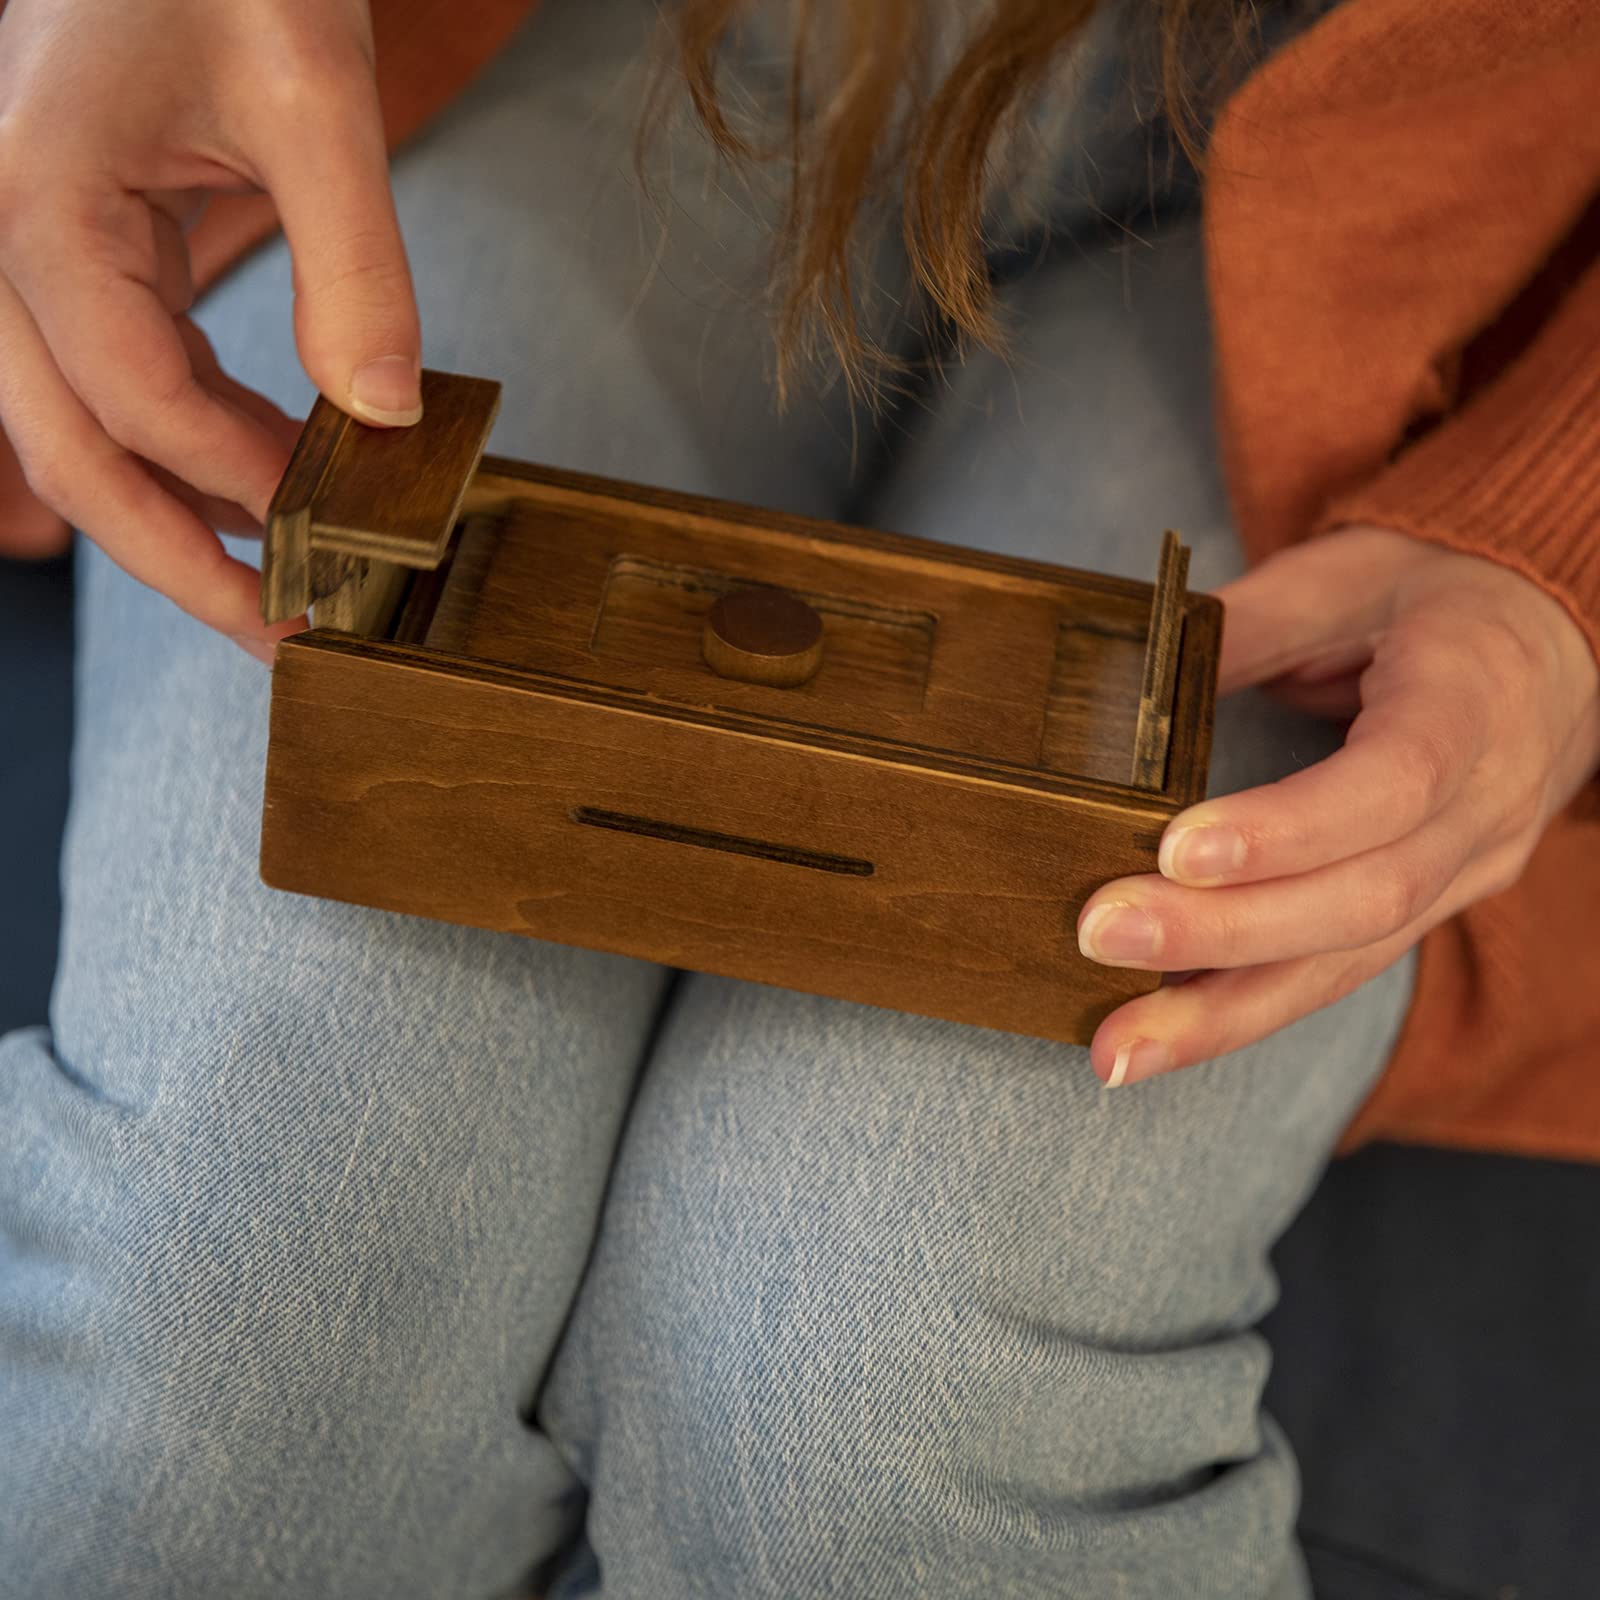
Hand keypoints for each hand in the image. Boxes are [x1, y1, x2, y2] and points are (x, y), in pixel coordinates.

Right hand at [0, 0, 421, 656]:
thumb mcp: (311, 92)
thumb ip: (354, 261)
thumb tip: (386, 412)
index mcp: (41, 204)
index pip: (136, 396)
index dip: (239, 479)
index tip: (336, 526)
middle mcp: (7, 244)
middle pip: (72, 453)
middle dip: (181, 561)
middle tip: (281, 638)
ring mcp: (30, 256)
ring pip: (83, 434)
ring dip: (183, 520)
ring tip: (288, 581)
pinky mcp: (76, 257)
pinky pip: (116, 383)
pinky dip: (191, 447)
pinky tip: (269, 478)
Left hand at [1078, 526, 1599, 1086]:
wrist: (1553, 640)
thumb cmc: (1438, 596)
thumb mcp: (1348, 574)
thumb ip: (1250, 623)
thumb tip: (1137, 676)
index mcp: (1473, 706)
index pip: (1392, 784)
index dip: (1287, 829)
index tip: (1176, 851)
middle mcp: (1482, 812)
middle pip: (1361, 898)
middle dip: (1223, 934)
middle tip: (1100, 936)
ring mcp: (1462, 875)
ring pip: (1347, 964)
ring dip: (1223, 1015)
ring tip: (1116, 1050)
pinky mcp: (1426, 911)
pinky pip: (1337, 975)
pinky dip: (1245, 1012)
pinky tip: (1161, 1038)